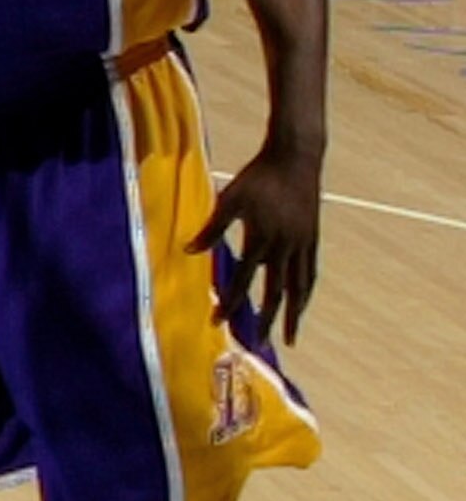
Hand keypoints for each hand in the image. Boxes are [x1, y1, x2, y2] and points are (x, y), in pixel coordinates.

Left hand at [192, 140, 319, 343]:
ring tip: (291, 335)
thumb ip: (212, 228)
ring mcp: (302, 244)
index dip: (230, 302)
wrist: (295, 157)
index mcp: (261, 239)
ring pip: (298, 287)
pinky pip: (310, 272)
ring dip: (294, 313)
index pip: (242, 281)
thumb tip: (187, 250)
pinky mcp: (312, 238)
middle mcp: (285, 247)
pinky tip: (302, 300)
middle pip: (274, 292)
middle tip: (257, 344)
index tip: (218, 321)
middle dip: (265, 320)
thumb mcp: (230, 199)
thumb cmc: (258, 176)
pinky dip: (306, 290)